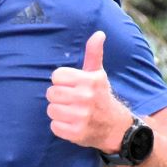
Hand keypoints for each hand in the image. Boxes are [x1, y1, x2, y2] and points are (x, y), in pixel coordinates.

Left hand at [46, 31, 128, 150]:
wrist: (115, 127)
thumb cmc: (101, 97)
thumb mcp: (98, 74)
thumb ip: (94, 53)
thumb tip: (99, 33)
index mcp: (89, 80)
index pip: (56, 76)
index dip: (62, 81)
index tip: (72, 86)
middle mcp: (86, 98)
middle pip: (51, 93)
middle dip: (59, 97)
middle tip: (71, 101)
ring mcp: (81, 116)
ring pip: (51, 109)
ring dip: (58, 112)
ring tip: (72, 112)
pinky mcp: (76, 133)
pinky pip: (54, 126)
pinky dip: (60, 126)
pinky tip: (72, 124)